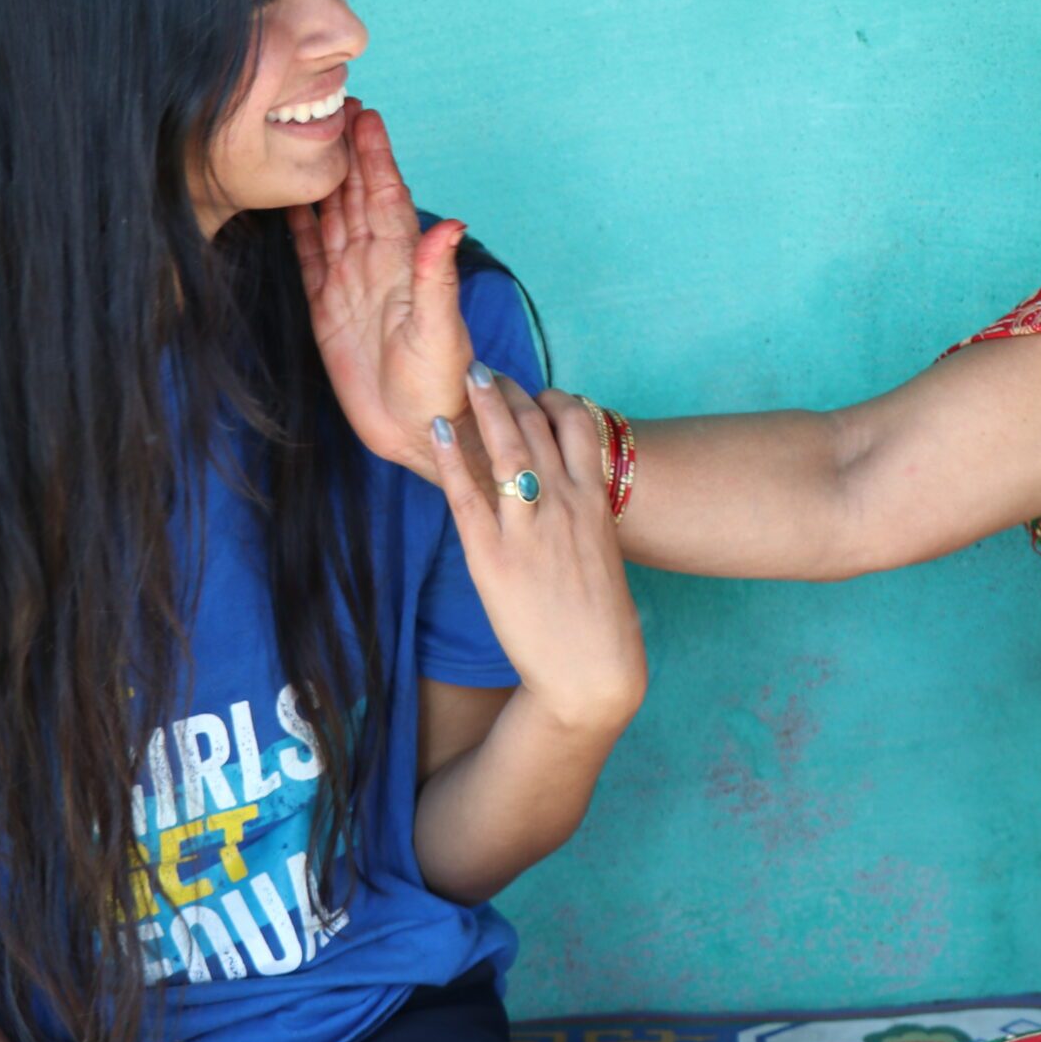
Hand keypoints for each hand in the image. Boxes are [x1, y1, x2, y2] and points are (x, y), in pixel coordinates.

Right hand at [288, 103, 473, 477]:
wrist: (419, 430)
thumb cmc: (441, 384)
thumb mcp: (441, 331)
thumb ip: (438, 278)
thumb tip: (450, 225)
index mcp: (406, 263)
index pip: (388, 197)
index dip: (377, 158)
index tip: (367, 116)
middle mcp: (378, 265)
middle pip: (358, 196)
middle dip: (348, 153)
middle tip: (334, 105)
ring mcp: (351, 284)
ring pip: (332, 219)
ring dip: (323, 181)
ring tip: (308, 140)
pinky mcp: (327, 308)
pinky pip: (309, 257)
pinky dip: (298, 227)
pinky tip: (288, 199)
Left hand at [430, 370, 646, 734]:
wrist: (592, 670)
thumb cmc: (600, 618)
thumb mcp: (602, 552)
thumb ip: (581, 515)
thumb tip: (562, 493)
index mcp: (595, 501)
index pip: (577, 424)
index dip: (552, 397)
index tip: (531, 390)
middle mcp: (563, 503)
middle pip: (535, 424)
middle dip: (509, 391)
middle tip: (485, 370)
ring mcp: (527, 528)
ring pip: (504, 446)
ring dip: (484, 404)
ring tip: (466, 377)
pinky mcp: (493, 557)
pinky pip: (466, 495)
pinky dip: (450, 458)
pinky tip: (438, 431)